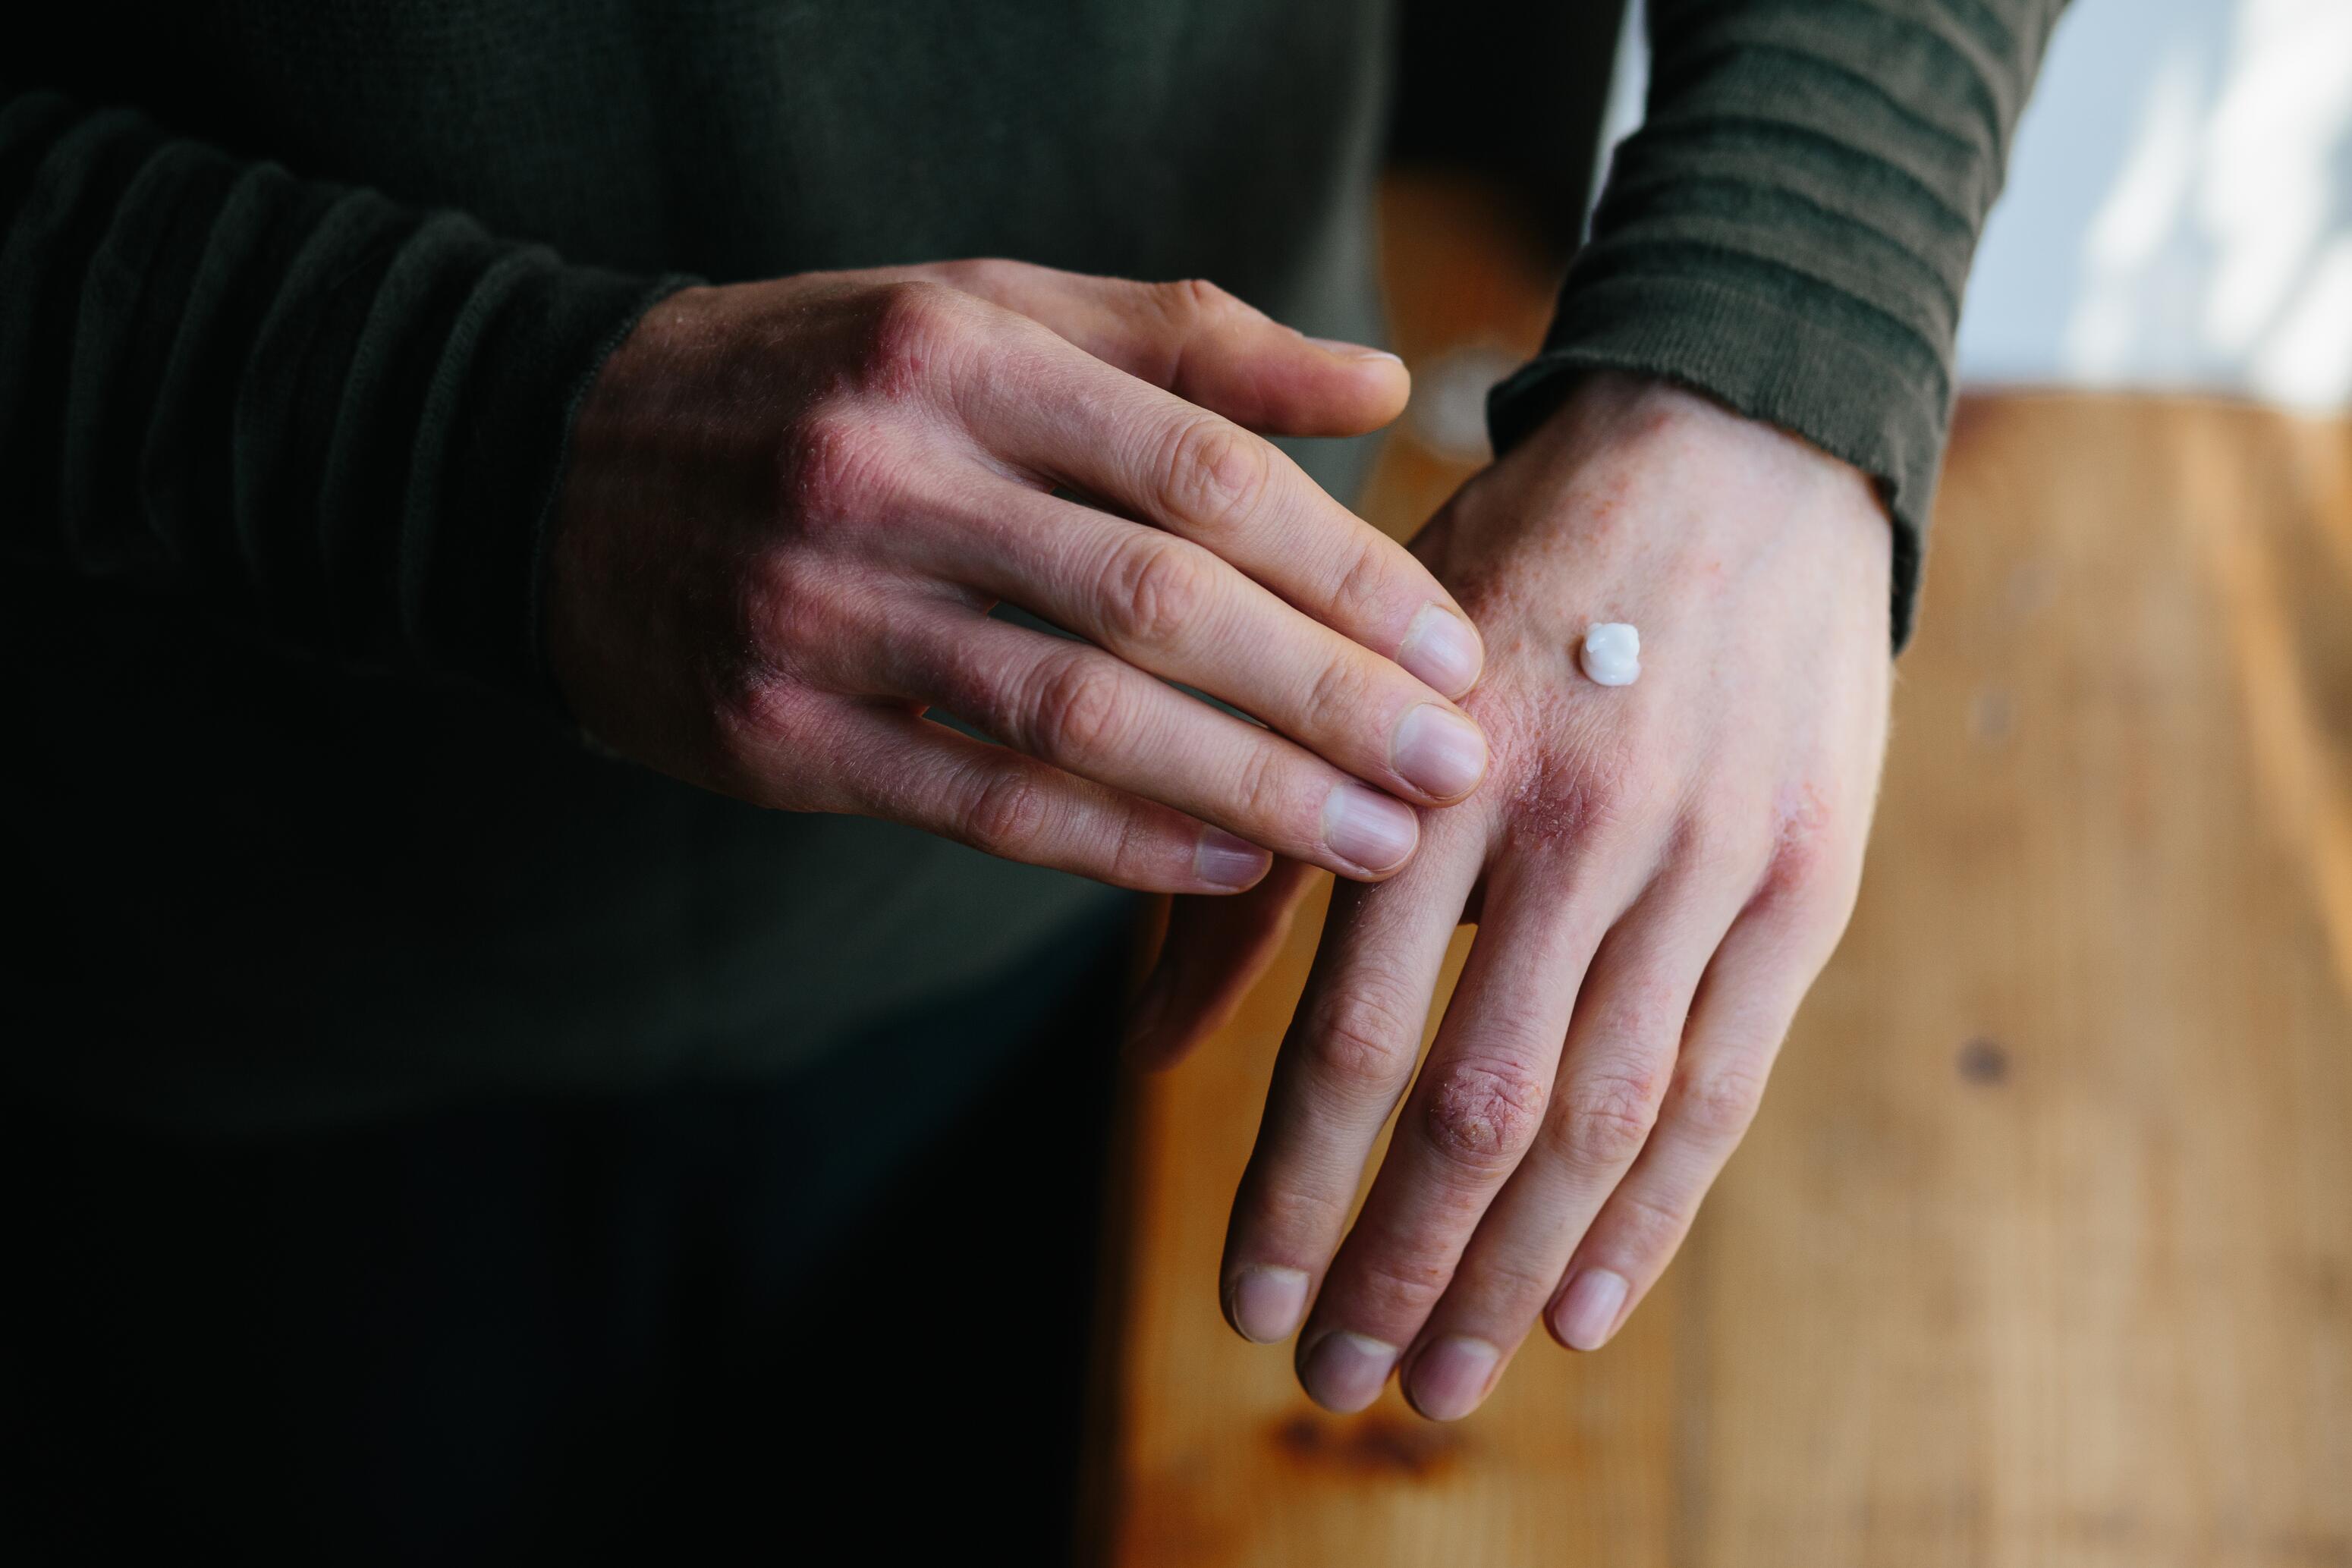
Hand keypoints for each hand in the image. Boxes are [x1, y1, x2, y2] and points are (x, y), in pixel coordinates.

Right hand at [545, 261, 1491, 889]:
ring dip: (1247, 791)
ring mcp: (821, 610)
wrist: (555, 467)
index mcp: (961, 353)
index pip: (1197, 467)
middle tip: (1456, 767)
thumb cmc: (821, 383)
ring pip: (1075, 717)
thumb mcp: (985, 315)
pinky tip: (1227, 868)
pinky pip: (977, 802)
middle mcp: (891, 474)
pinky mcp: (778, 730)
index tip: (1450, 643)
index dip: (1342, 566)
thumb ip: (1186, 346)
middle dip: (1326, 698)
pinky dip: (1113, 843)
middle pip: (1155, 601)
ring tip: (1377, 841)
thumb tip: (1383, 390)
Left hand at [1135, 372, 1890, 1416]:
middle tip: (1335, 1382)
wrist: (1733, 443)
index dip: (1292, 1190)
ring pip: (1601, 1116)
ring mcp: (1704, 854)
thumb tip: (1144, 1056)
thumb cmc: (1508, 569)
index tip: (1244, 1304)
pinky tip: (1584, 1308)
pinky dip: (1654, 1212)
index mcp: (1433, 762)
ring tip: (1446, 1379)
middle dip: (1395, 1265)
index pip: (1349, 1031)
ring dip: (1512, 1270)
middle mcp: (1574, 820)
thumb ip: (1254, 861)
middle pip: (1474, 1103)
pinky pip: (1726, 1079)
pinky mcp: (1805, 877)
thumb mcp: (1355, 667)